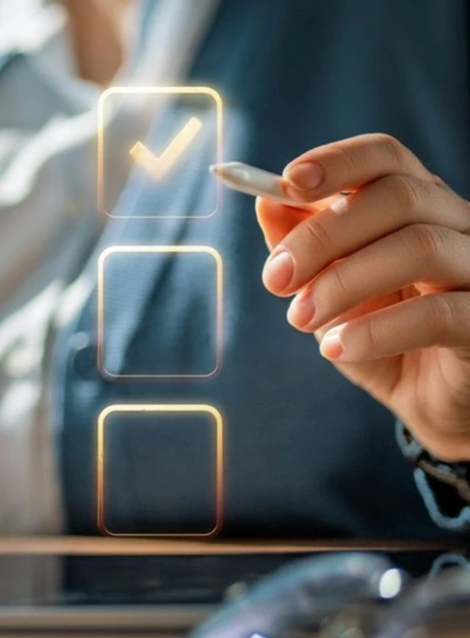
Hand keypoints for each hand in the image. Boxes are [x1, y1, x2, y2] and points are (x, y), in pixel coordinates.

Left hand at [255, 133, 469, 463]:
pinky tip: (335, 348)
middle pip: (399, 196)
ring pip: (422, 247)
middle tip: (275, 280)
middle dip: (323, 236)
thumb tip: (267, 198)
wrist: (430, 401)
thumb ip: (300, 243)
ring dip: (344, 282)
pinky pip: (439, 313)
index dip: (338, 161)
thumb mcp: (327, 286)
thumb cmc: (379, 332)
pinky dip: (376, 330)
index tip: (287, 182)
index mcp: (416, 205)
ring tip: (300, 319)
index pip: (386, 157)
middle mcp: (459, 225)